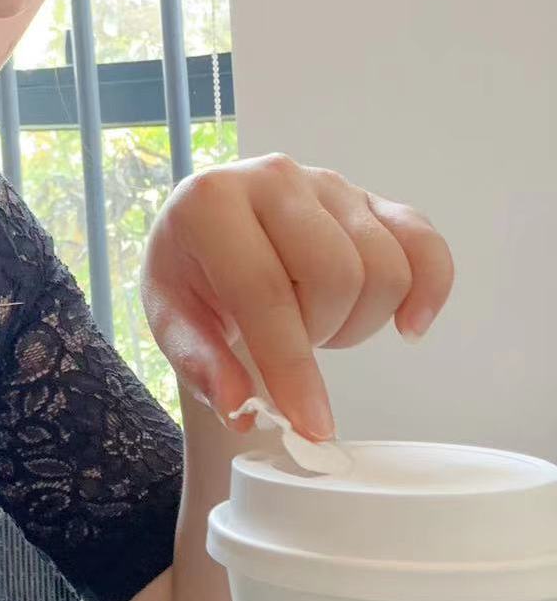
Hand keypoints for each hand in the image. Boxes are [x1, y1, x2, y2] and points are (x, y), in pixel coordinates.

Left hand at [141, 153, 454, 440]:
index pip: (264, 289)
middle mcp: (274, 177)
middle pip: (336, 275)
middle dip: (321, 333)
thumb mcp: (170, 319)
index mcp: (211, 201)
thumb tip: (243, 409)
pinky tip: (407, 326)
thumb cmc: (190, 274)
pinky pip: (424, 243)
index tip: (309, 424)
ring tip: (316, 322)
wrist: (208, 231)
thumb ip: (201, 365)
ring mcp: (328, 183)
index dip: (291, 364)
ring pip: (383, 267)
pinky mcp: (370, 198)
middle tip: (292, 342)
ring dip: (358, 320)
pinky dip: (430, 290)